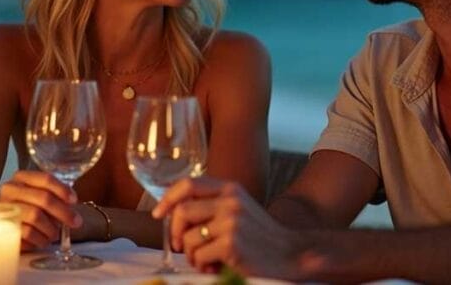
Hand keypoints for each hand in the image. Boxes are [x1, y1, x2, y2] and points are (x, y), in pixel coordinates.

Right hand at [0, 170, 81, 250]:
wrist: (4, 230)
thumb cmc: (28, 211)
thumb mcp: (40, 199)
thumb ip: (54, 197)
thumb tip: (71, 206)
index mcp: (21, 178)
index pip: (46, 179)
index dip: (63, 190)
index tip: (74, 201)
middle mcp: (10, 190)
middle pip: (43, 198)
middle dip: (63, 212)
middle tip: (75, 222)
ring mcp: (4, 208)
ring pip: (36, 216)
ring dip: (51, 228)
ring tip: (55, 234)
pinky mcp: (3, 228)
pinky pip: (28, 232)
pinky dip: (41, 238)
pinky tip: (44, 240)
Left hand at [153, 176, 308, 279]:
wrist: (291, 255)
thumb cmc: (261, 237)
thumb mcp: (240, 209)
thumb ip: (213, 204)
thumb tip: (172, 212)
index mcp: (231, 189)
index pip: (188, 183)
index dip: (168, 198)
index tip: (159, 214)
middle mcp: (231, 201)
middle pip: (182, 211)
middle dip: (176, 233)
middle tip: (181, 247)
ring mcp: (232, 222)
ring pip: (189, 238)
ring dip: (191, 255)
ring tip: (206, 261)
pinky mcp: (232, 244)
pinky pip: (199, 255)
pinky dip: (202, 265)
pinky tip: (215, 267)